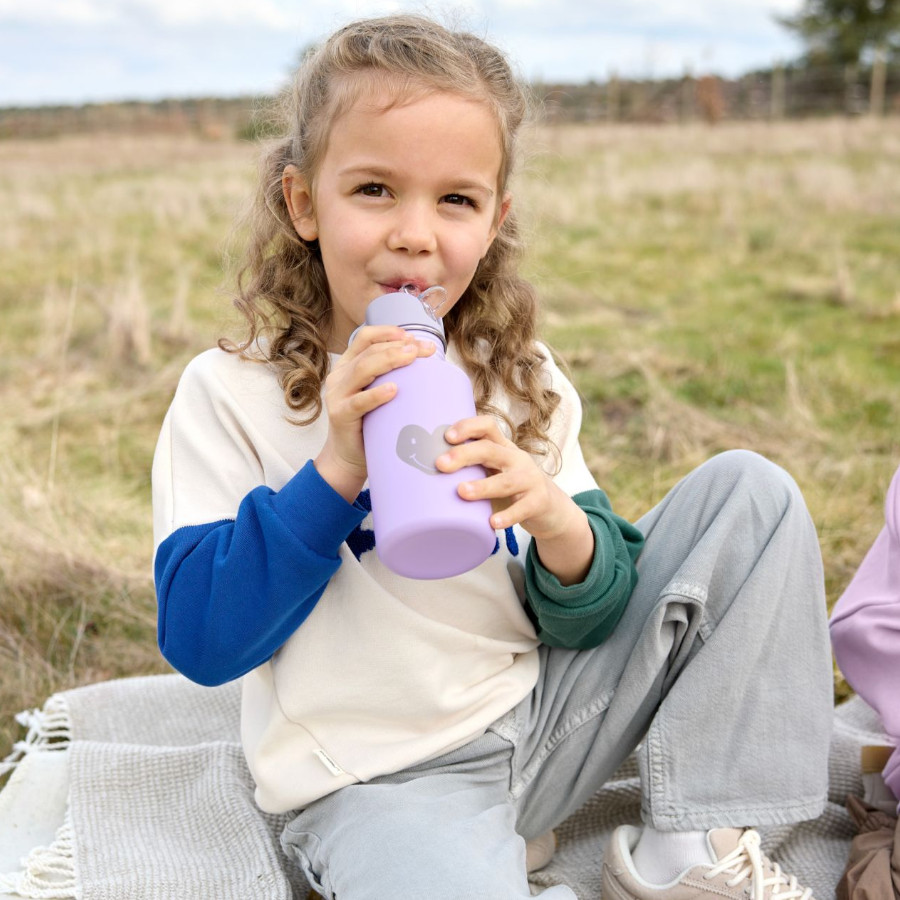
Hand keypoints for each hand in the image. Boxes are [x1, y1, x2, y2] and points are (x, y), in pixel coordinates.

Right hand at [314, 326, 434, 501]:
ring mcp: (338, 395)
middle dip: (399, 346)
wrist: (349, 459)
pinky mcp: (340, 415)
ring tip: (411, 357)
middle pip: (369, 351)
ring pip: (363, 369)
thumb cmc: (371, 425)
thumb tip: (431, 364)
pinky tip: (394, 390)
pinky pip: (359, 402)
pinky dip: (376, 394)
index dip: (389, 332)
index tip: (414, 337)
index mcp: (348, 365)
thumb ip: (394, 378)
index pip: (366, 338)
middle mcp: (340, 376)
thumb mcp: (380, 395)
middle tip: (424, 349)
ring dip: (390, 360)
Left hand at [436, 417, 592, 584]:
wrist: (550, 508)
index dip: (468, 427)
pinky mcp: (538, 502)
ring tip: (462, 492)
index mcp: (502, 447)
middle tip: (440, 465)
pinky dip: (508, 515)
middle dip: (464, 454)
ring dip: (483, 486)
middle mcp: (516, 459)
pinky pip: (523, 508)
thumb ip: (468, 470)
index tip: (446, 436)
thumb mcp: (492, 472)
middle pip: (490, 450)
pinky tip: (493, 522)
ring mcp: (529, 479)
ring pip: (506, 480)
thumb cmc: (509, 488)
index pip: (487, 426)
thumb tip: (418, 477)